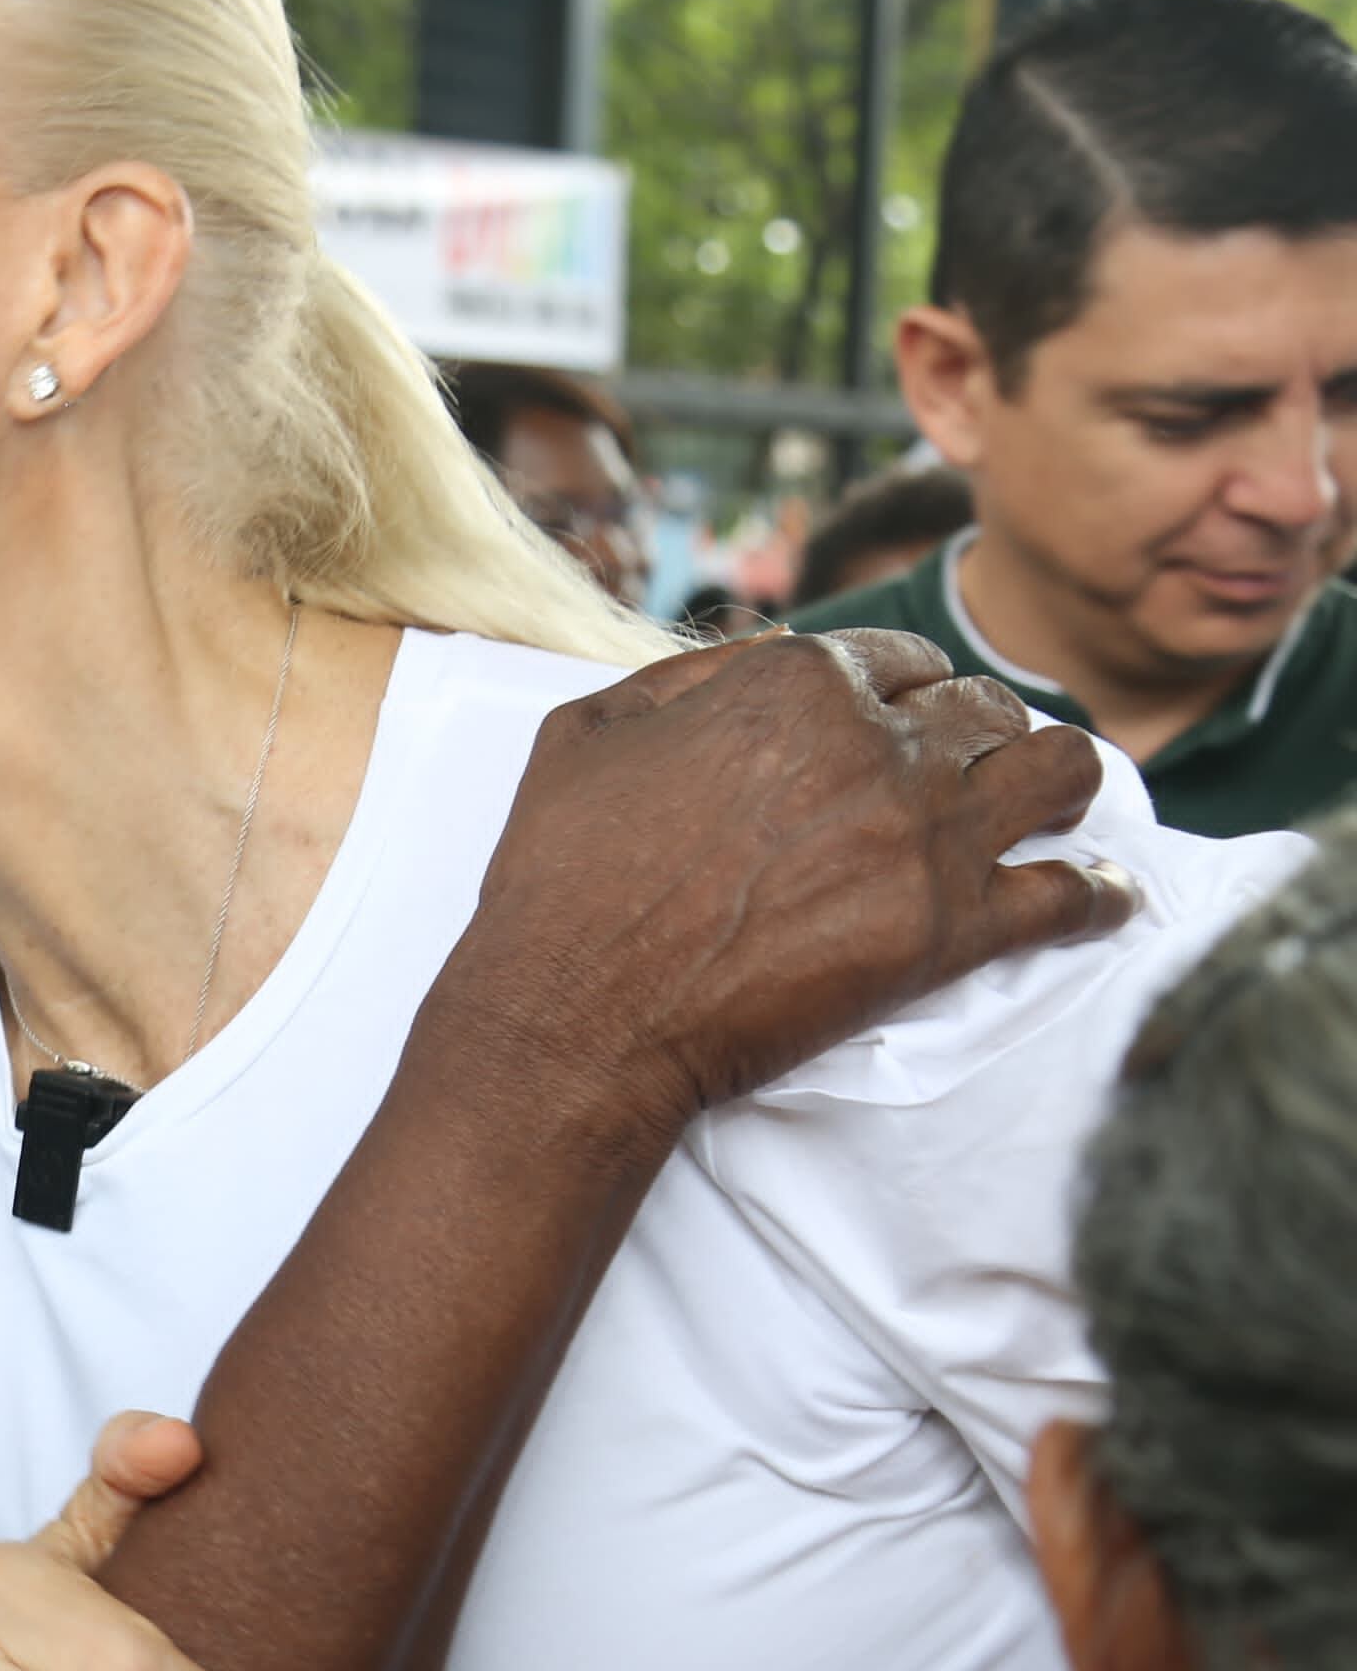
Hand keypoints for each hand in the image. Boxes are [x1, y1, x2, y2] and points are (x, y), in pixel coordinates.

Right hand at [432, 630, 1130, 1161]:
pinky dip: (1103, 896)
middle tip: (977, 767)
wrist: (577, 1018)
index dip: (905, 690)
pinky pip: (1075, 897)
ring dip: (1066, 781)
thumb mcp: (587, 731)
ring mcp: (926, 838)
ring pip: (1060, 773)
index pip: (899, 659)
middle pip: (987, 708)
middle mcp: (879, 744)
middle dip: (985, 730)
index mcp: (795, 683)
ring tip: (1062, 807)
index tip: (906, 723)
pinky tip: (1108, 899)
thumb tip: (766, 652)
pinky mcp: (951, 933)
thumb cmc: (562, 882)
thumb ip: (687, 674)